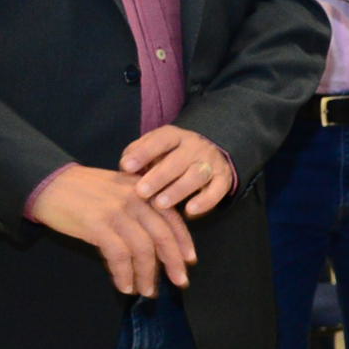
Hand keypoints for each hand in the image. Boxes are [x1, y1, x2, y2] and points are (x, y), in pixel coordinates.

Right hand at [29, 164, 196, 295]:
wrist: (49, 183)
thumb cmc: (84, 190)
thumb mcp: (119, 190)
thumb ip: (139, 208)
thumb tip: (156, 241)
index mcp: (144, 190)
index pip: (172, 218)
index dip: (183, 242)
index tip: (189, 261)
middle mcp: (135, 199)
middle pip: (162, 236)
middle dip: (173, 263)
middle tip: (179, 282)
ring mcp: (116, 211)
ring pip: (142, 249)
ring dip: (146, 275)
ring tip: (146, 291)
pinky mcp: (97, 225)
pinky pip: (118, 255)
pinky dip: (124, 274)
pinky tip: (124, 286)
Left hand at [120, 124, 234, 216]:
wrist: (207, 153)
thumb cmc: (169, 155)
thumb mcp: (153, 148)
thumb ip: (137, 154)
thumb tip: (125, 167)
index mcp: (175, 136)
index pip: (160, 140)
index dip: (144, 153)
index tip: (127, 167)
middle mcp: (195, 147)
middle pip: (178, 160)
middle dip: (159, 176)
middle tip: (141, 192)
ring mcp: (211, 162)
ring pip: (197, 175)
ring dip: (178, 190)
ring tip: (160, 203)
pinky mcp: (223, 179)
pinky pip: (218, 190)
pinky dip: (205, 201)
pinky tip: (190, 211)